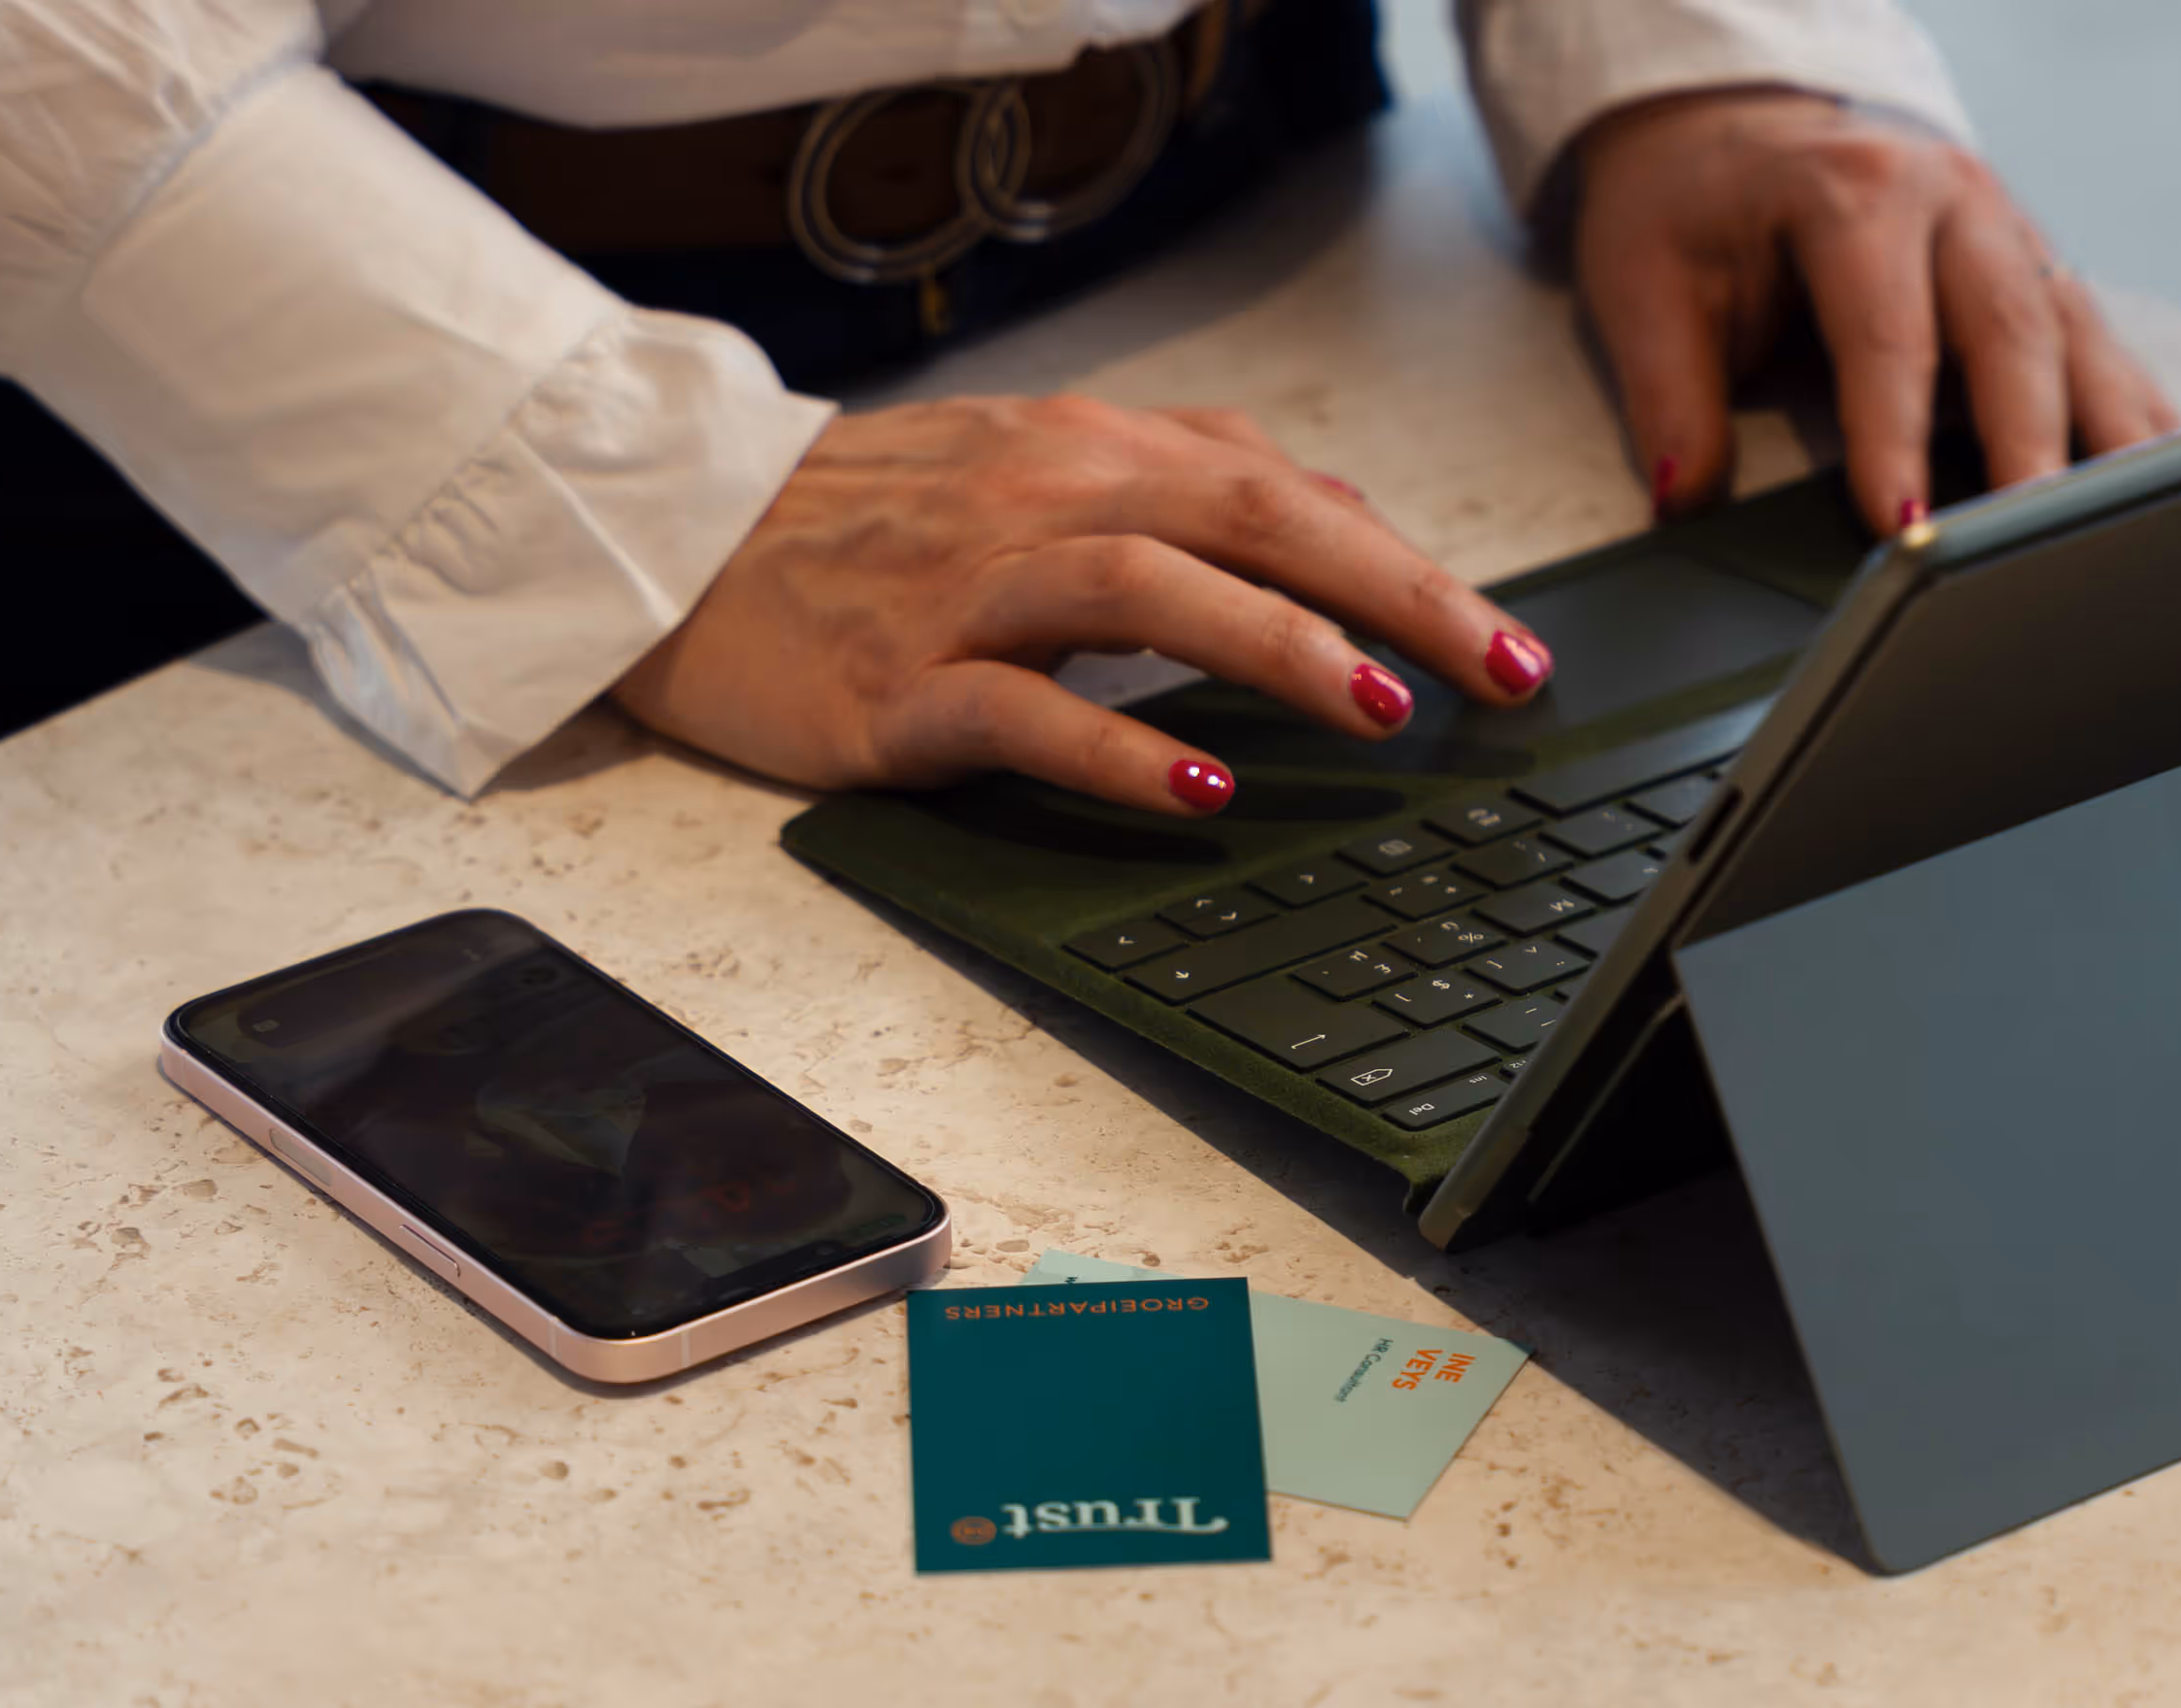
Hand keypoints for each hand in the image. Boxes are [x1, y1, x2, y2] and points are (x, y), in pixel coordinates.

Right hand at [610, 396, 1553, 814]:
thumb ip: (1176, 489)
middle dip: (1393, 596)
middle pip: (1246, 518)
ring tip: (1382, 709)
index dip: (1406, 563)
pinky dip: (1120, 743)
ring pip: (1147, 589)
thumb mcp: (1032, 477)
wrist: (674, 546)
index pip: (1278, 490)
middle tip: (1499, 672)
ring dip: (1277, 645)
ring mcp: (963, 589)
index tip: (1506, 641)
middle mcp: (1038, 499)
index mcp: (1084, 451)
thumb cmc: (868, 525)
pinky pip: (1022, 707)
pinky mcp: (894, 683)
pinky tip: (1202, 783)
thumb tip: (1336, 522)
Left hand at [1571, 87, 2180, 534]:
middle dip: (2030, 446)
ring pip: (2079, 340)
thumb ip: (1669, 397)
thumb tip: (1687, 500)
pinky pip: (2098, 350)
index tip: (1903, 523)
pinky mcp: (2035, 272)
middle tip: (2030, 539)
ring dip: (2106, 437)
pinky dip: (2127, 418)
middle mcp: (1956, 200)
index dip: (1897, 436)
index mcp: (1857, 190)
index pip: (1887, 333)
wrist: (1735, 125)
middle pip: (2013, 331)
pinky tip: (2148, 487)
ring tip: (2120, 529)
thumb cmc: (1692, 204)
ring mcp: (2010, 233)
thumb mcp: (1645, 287)